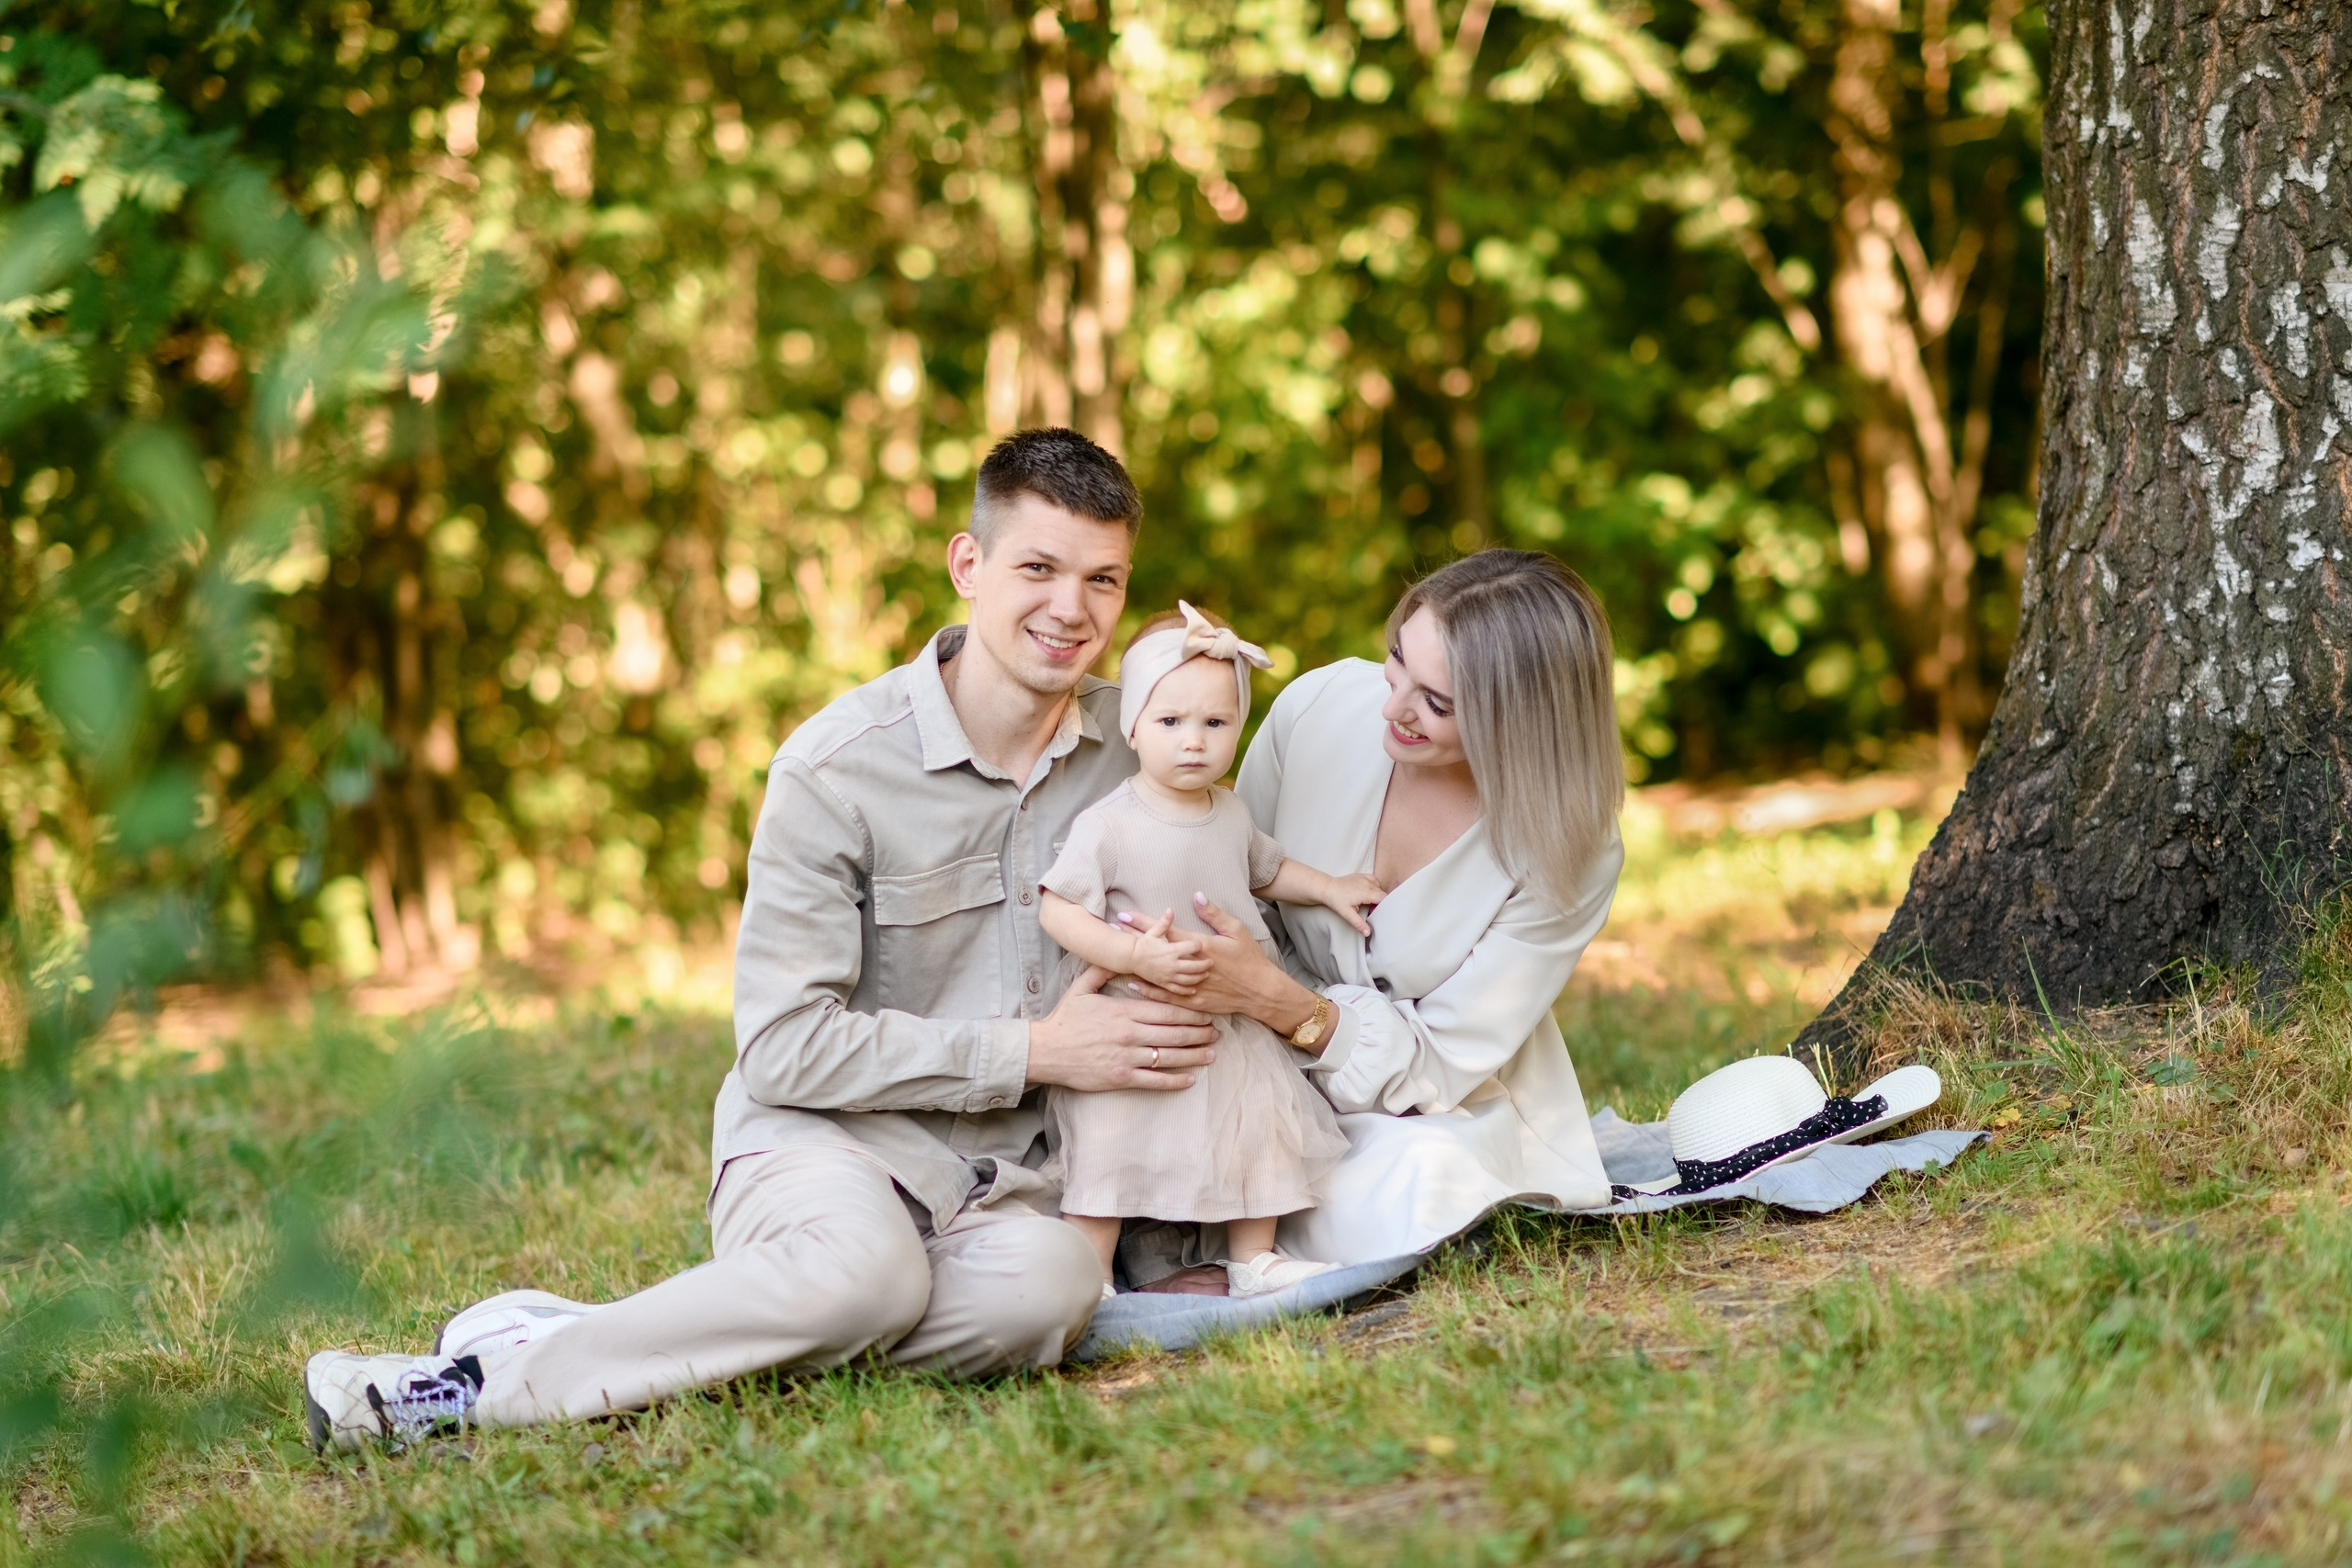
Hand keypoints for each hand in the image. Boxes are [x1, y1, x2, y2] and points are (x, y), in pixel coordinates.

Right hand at [1025, 962, 1219, 1091]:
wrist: (1046, 1050)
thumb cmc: (1064, 1019)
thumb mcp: (1082, 988)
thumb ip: (1103, 971)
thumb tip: (1118, 957)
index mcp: (1125, 1010)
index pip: (1167, 1010)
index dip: (1191, 1013)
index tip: (1205, 1013)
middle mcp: (1131, 1033)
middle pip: (1175, 1032)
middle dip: (1200, 1032)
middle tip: (1217, 1032)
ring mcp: (1128, 1057)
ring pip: (1170, 1056)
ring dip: (1195, 1055)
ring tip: (1211, 1053)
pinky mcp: (1121, 1077)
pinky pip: (1155, 1080)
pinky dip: (1175, 1081)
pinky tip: (1190, 1079)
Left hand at [1115, 893, 1323, 1042]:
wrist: (1261, 991)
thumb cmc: (1250, 959)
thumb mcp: (1236, 930)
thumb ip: (1214, 913)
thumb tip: (1196, 895)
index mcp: (1201, 945)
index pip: (1166, 931)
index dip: (1144, 923)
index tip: (1125, 915)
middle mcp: (1191, 965)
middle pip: (1157, 951)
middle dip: (1133, 940)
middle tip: (1111, 932)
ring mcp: (1191, 985)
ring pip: (1157, 975)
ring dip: (1136, 964)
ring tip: (1115, 957)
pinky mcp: (1193, 1000)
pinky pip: (1166, 996)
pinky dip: (1149, 991)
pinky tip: (1133, 986)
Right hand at [1127, 908, 1210, 993]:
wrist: (1131, 957)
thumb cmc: (1144, 943)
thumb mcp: (1154, 931)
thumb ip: (1165, 922)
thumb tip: (1171, 909)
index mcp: (1172, 950)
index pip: (1192, 947)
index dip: (1198, 945)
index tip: (1202, 944)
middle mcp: (1172, 964)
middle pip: (1194, 966)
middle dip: (1205, 964)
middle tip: (1211, 962)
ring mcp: (1168, 975)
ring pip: (1189, 979)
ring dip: (1199, 977)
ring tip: (1206, 973)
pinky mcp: (1164, 983)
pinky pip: (1178, 989)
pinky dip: (1187, 990)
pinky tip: (1194, 988)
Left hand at [1320, 872, 1386, 936]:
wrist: (1328, 888)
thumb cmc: (1336, 900)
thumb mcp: (1347, 914)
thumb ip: (1359, 923)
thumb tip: (1368, 933)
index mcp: (1366, 892)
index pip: (1384, 898)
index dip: (1384, 906)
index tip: (1378, 912)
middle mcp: (1367, 883)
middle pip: (1382, 893)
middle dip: (1381, 902)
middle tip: (1372, 910)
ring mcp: (1364, 878)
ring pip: (1379, 887)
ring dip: (1377, 894)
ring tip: (1368, 902)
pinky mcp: (1361, 875)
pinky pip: (1374, 880)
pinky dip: (1374, 886)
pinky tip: (1369, 892)